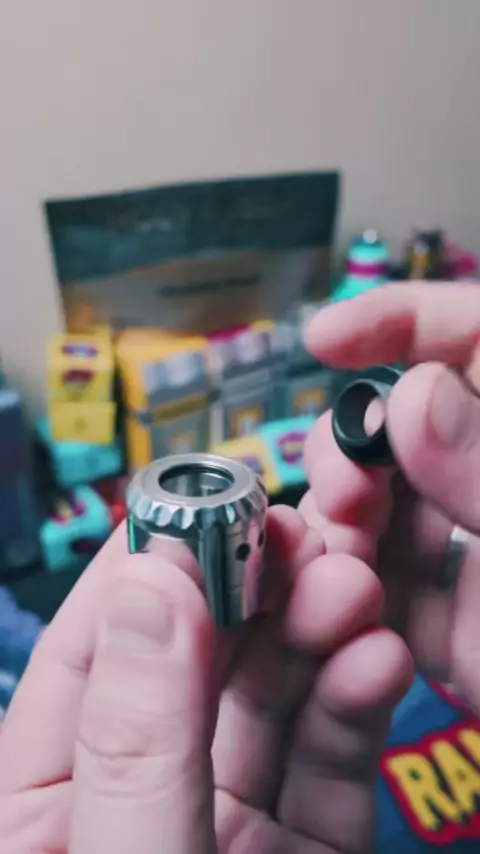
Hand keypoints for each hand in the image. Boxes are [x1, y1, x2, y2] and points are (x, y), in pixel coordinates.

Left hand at [0, 510, 410, 853]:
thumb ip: (139, 738)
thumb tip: (153, 582)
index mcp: (53, 801)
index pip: (91, 654)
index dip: (145, 567)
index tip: (195, 501)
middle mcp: (144, 795)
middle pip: (197, 662)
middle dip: (252, 588)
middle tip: (294, 533)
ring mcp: (229, 820)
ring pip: (273, 700)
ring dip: (316, 629)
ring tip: (349, 582)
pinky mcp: (308, 848)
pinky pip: (333, 762)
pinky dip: (358, 702)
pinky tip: (375, 656)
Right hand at [303, 282, 479, 709]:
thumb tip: (415, 397)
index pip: (478, 339)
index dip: (402, 322)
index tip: (327, 338)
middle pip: (410, 425)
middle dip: (358, 442)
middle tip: (340, 480)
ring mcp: (478, 556)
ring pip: (384, 506)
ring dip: (343, 515)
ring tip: (330, 534)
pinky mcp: (453, 625)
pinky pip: (387, 591)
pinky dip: (349, 587)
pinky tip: (335, 589)